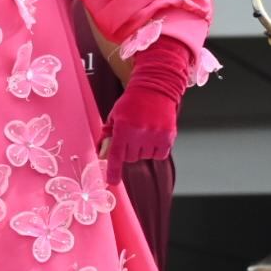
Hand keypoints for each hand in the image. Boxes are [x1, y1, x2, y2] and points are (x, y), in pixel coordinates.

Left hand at [102, 36, 190, 185]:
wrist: (156, 88)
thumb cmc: (133, 101)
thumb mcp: (115, 115)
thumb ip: (108, 134)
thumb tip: (102, 154)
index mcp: (124, 127)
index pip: (117, 154)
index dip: (114, 170)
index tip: (112, 182)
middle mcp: (140, 133)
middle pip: (130, 158)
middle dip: (128, 151)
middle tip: (131, 136)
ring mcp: (155, 135)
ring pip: (144, 157)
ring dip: (142, 150)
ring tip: (143, 131)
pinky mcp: (168, 137)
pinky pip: (159, 155)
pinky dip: (155, 150)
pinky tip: (153, 136)